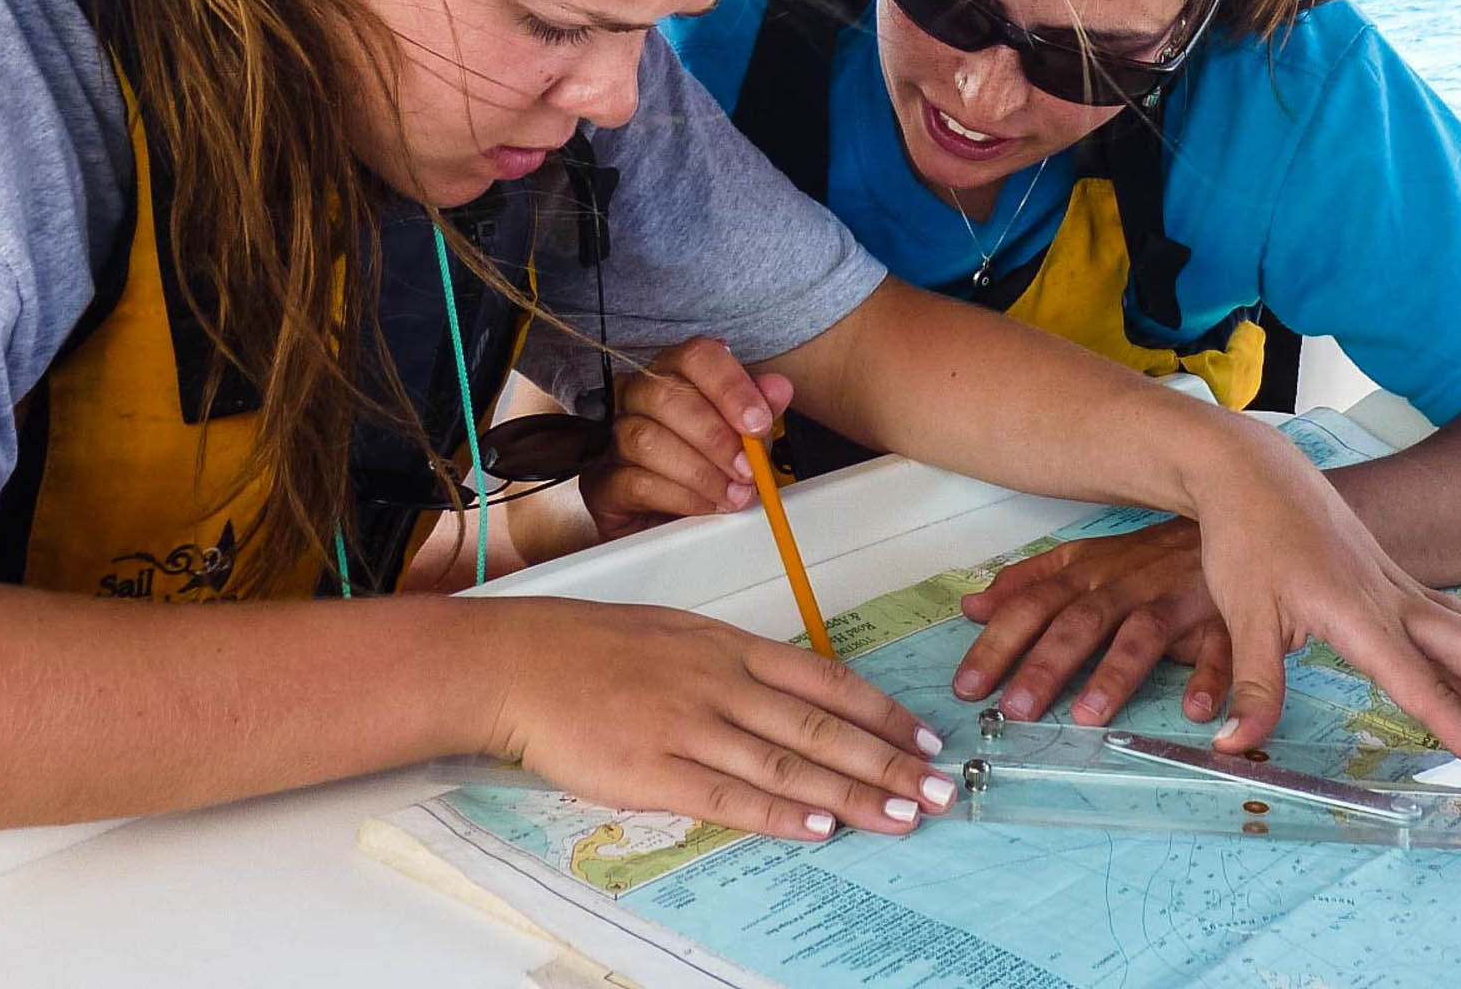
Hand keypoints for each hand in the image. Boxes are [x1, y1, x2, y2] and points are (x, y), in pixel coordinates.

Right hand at [488, 601, 952, 840]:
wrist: (520, 662)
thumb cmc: (593, 647)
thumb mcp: (678, 634)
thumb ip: (734, 662)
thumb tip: (789, 688)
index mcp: (731, 646)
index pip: (826, 680)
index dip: (881, 712)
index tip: (924, 738)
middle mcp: (722, 683)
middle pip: (822, 727)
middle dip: (889, 762)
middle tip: (940, 789)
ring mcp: (689, 727)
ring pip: (788, 764)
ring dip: (852, 795)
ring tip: (902, 815)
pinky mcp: (653, 771)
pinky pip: (729, 795)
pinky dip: (779, 813)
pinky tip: (819, 827)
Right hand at [583, 337, 791, 537]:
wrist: (671, 517)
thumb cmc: (707, 462)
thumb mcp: (743, 433)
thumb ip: (761, 408)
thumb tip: (778, 388)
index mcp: (673, 372)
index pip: (695, 356)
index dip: (730, 386)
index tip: (758, 423)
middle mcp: (636, 396)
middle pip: (663, 395)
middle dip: (715, 437)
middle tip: (748, 470)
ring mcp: (613, 438)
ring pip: (645, 440)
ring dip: (700, 472)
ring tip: (733, 494)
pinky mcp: (602, 482)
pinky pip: (635, 483)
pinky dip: (680, 496)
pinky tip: (706, 505)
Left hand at [954, 520, 1231, 727]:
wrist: (1228, 518)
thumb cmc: (1147, 556)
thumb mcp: (1082, 562)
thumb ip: (1027, 585)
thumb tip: (971, 608)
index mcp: (1087, 574)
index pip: (1033, 607)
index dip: (999, 644)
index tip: (967, 686)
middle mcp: (1125, 586)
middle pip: (1080, 623)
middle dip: (1046, 664)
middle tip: (1015, 709)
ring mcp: (1175, 602)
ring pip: (1141, 635)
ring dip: (1115, 673)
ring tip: (1088, 714)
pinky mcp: (1224, 620)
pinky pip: (1219, 649)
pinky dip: (1209, 677)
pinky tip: (1195, 709)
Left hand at [1188, 431, 1460, 799]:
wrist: (1251, 471)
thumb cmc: (1247, 538)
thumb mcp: (1242, 616)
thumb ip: (1253, 688)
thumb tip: (1234, 747)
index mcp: (1362, 616)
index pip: (1432, 691)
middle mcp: (1395, 601)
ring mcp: (1401, 586)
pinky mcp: (1396, 579)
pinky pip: (1460, 620)